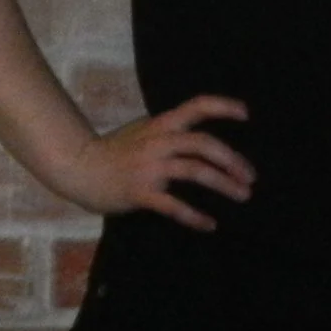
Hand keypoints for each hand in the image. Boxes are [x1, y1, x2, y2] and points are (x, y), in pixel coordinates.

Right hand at [53, 95, 252, 229]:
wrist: (80, 167)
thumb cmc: (114, 151)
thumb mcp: (143, 131)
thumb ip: (168, 132)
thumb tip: (199, 140)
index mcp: (162, 124)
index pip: (197, 106)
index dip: (223, 106)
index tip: (246, 114)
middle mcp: (159, 141)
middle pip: (204, 143)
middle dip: (232, 159)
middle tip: (250, 176)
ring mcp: (150, 167)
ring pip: (196, 170)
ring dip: (223, 183)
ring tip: (242, 195)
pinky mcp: (140, 192)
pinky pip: (173, 205)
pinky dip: (194, 216)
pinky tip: (209, 224)